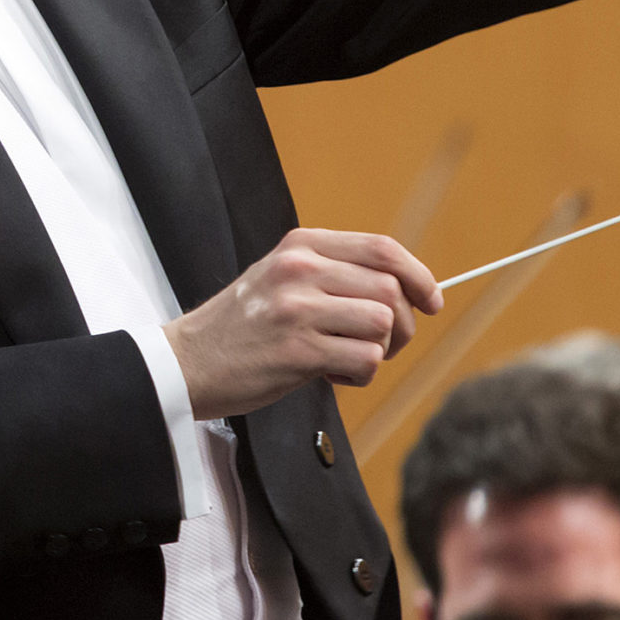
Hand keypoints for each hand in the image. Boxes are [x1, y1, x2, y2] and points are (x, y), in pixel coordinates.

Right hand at [165, 227, 442, 418]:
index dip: (418, 275)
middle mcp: (300, 270)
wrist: (187, 362)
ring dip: (378, 352)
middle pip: (390, 290)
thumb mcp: (282, 278)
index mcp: (301, 246)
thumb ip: (334, 275)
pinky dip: (360, 374)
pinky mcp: (297, 350)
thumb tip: (405, 289)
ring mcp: (298, 309)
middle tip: (382, 347)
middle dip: (402, 326)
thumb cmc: (242, 327)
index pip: (382, 249)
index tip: (432, 301)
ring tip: (347, 359)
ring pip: (382, 325)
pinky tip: (331, 373)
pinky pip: (364, 360)